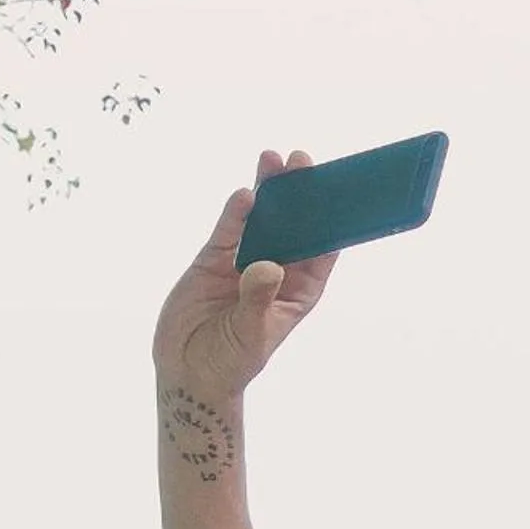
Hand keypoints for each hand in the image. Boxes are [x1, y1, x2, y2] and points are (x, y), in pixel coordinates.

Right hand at [152, 150, 338, 396]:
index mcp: (299, 290)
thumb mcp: (251, 333)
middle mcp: (276, 270)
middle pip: (293, 225)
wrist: (188, 369)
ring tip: (273, 159)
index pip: (322, 249)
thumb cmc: (232, 359)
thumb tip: (268, 266)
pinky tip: (244, 194)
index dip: (333, 220)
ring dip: (267, 192)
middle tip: (302, 160)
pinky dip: (234, 213)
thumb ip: (258, 299)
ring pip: (260, 220)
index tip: (341, 190)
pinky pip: (227, 231)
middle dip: (299, 194)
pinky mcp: (213, 261)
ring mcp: (244, 262)